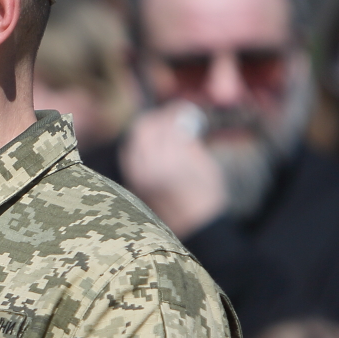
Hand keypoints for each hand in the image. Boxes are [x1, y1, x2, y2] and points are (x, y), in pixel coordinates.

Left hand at [118, 105, 227, 236]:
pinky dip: (141, 148)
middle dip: (157, 120)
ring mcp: (138, 177)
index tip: (182, 109)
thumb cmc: (207, 196)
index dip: (174, 112)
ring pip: (134, 143)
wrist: (197, 228)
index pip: (165, 124)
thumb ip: (186, 140)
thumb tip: (177, 120)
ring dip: (147, 133)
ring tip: (163, 133)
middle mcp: (148, 168)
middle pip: (143, 130)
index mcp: (170, 161)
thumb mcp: (204, 163)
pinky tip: (155, 150)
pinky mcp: (134, 185)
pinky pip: (131, 158)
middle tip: (170, 118)